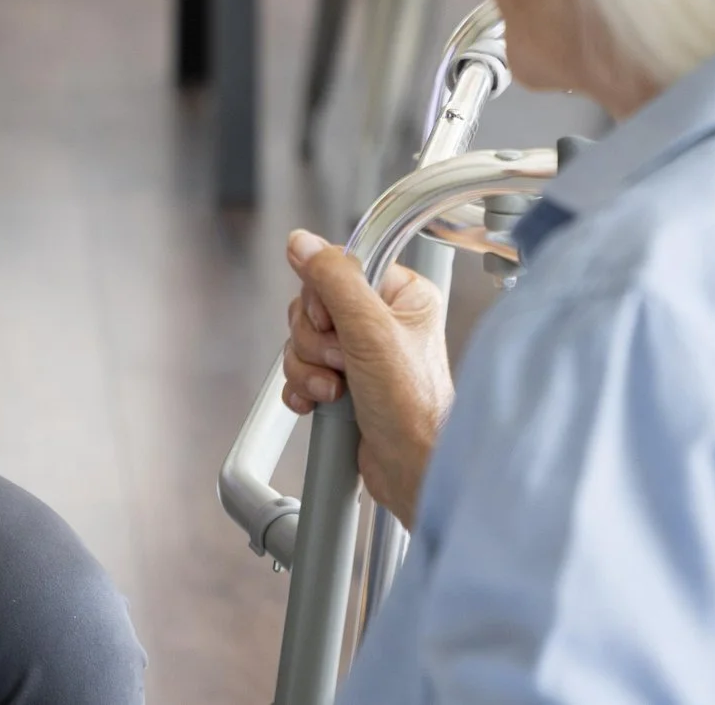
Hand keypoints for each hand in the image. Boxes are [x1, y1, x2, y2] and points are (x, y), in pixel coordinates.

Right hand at [280, 229, 452, 527]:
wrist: (412, 471)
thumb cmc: (413, 408)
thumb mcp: (371, 332)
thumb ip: (334, 280)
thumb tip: (303, 243)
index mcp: (402, 295)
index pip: (339, 268)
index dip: (324, 296)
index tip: (334, 320)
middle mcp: (382, 322)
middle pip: (314, 306)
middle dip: (315, 340)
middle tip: (342, 361)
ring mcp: (361, 356)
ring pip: (303, 341)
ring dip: (309, 368)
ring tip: (335, 390)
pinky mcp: (343, 385)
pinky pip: (301, 371)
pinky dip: (303, 388)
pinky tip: (320, 404)